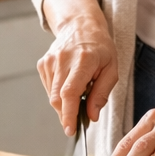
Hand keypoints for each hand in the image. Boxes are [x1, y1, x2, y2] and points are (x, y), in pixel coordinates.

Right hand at [37, 0, 118, 136]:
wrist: (80, 25)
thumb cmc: (100, 48)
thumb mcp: (112, 69)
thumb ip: (102, 93)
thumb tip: (92, 116)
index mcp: (83, 59)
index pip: (70, 92)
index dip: (68, 114)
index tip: (70, 129)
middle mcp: (63, 59)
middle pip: (57, 98)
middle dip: (66, 115)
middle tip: (77, 122)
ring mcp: (50, 61)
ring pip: (52, 96)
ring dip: (64, 104)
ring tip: (79, 92)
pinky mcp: (43, 64)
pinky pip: (49, 88)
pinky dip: (59, 94)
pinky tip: (69, 84)